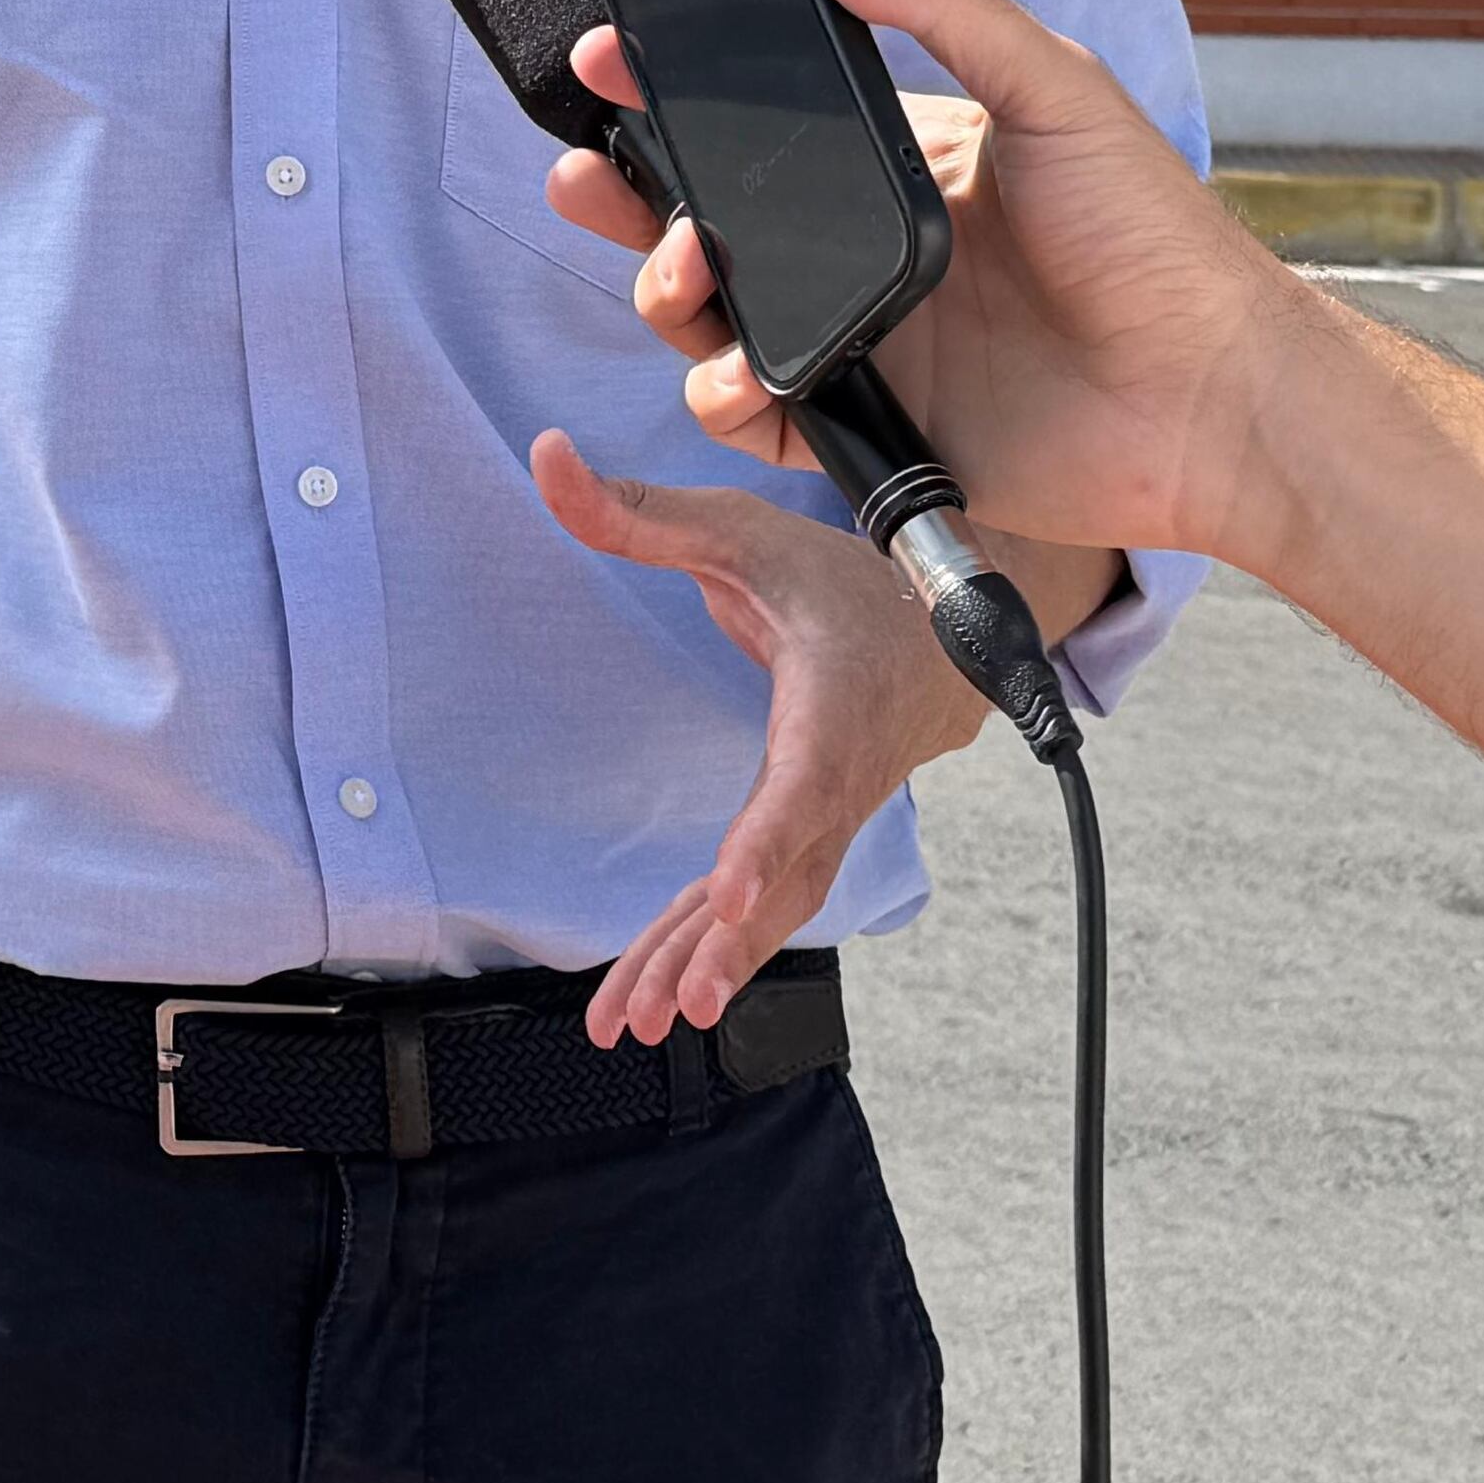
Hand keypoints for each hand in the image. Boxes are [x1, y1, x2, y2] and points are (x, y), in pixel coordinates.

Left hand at [532, 430, 985, 1045]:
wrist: (938, 636)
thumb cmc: (836, 580)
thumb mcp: (739, 531)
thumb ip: (638, 510)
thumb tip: (545, 457)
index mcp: (832, 708)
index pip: (805, 783)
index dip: (771, 839)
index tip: (734, 889)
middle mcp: (836, 782)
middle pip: (785, 877)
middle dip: (730, 944)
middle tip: (680, 1004)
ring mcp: (825, 823)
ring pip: (768, 911)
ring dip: (704, 966)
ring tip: (634, 1025)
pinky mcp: (802, 842)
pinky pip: (754, 910)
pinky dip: (701, 953)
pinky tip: (645, 1005)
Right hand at [543, 0, 1299, 561]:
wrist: (1213, 400)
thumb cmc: (1155, 238)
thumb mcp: (1053, 87)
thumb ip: (941, 1)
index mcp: (899, 161)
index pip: (762, 117)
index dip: (676, 91)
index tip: (614, 58)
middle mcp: (863, 250)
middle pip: (708, 217)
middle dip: (629, 194)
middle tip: (591, 174)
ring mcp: (861, 340)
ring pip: (710, 314)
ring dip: (665, 288)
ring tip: (681, 269)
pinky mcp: (868, 427)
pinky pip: (756, 410)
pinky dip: (721, 392)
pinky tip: (738, 370)